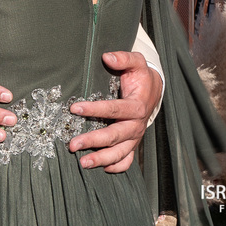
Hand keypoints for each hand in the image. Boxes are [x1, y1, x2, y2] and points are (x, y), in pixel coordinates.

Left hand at [68, 51, 160, 171]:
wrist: (153, 90)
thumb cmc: (140, 76)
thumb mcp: (136, 62)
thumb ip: (123, 58)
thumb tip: (107, 57)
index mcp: (136, 106)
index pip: (114, 109)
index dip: (94, 109)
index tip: (74, 108)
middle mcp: (136, 125)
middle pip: (114, 136)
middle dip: (93, 141)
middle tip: (72, 145)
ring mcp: (134, 137)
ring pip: (119, 152)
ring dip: (101, 159)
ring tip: (82, 163)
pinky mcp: (132, 143)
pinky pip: (126, 160)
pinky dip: (116, 166)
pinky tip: (103, 169)